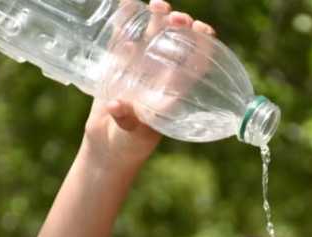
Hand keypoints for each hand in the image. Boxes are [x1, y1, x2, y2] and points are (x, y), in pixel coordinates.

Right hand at [80, 1, 215, 170]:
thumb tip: (115, 105)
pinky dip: (126, 19)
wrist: (108, 147)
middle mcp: (160, 74)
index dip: (202, 45)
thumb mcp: (132, 134)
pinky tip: (129, 2)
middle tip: (175, 18)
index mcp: (172, 90)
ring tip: (156, 5)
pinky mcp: (118, 63)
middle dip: (180, 25)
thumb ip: (126, 119)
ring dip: (158, 17)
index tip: (203, 30)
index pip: (194, 63)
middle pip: (176, 42)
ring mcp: (139, 66)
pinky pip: (123, 35)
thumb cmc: (129, 145)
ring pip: (153, 34)